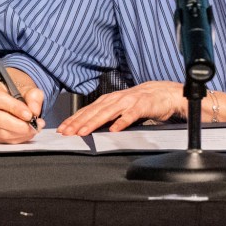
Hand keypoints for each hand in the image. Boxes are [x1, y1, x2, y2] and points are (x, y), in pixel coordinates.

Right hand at [0, 70, 43, 143]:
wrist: (14, 96)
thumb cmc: (17, 91)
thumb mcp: (28, 88)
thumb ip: (34, 96)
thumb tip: (34, 110)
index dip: (14, 108)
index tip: (29, 114)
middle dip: (19, 124)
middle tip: (34, 124)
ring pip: (0, 131)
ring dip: (20, 133)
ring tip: (34, 128)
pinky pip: (2, 139)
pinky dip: (17, 138)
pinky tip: (26, 132)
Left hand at [58, 80, 188, 135]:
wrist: (163, 93)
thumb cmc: (140, 102)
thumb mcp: (120, 108)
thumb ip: (105, 115)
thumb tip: (86, 126)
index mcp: (109, 99)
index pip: (87, 110)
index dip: (74, 119)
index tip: (62, 129)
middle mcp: (116, 98)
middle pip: (94, 111)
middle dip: (78, 122)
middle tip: (67, 132)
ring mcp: (129, 101)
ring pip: (108, 112)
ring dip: (94, 122)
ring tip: (83, 132)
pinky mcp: (142, 106)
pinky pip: (130, 115)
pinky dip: (121, 122)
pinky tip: (114, 129)